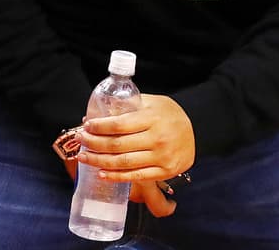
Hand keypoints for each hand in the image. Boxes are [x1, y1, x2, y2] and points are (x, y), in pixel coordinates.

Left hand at [76, 93, 193, 216]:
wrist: (198, 131)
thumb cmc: (170, 114)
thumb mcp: (153, 102)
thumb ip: (130, 105)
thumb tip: (101, 111)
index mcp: (152, 118)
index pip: (119, 124)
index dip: (99, 126)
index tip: (86, 125)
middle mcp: (156, 139)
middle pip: (117, 145)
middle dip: (94, 143)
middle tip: (80, 140)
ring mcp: (160, 157)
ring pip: (123, 163)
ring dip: (99, 161)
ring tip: (84, 157)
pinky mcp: (163, 172)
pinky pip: (136, 176)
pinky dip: (116, 177)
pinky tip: (102, 174)